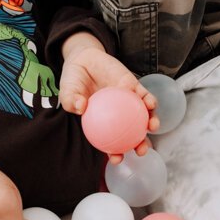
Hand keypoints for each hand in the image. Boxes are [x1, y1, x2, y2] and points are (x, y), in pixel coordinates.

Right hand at [59, 37, 158, 160]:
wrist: (83, 60)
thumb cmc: (74, 80)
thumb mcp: (67, 91)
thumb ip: (71, 101)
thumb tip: (80, 108)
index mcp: (103, 123)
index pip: (111, 143)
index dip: (115, 153)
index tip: (117, 159)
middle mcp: (118, 116)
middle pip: (132, 134)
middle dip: (140, 145)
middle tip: (141, 150)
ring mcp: (128, 103)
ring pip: (143, 117)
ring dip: (151, 123)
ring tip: (152, 126)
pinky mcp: (134, 88)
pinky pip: (144, 96)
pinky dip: (149, 101)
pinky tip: (150, 104)